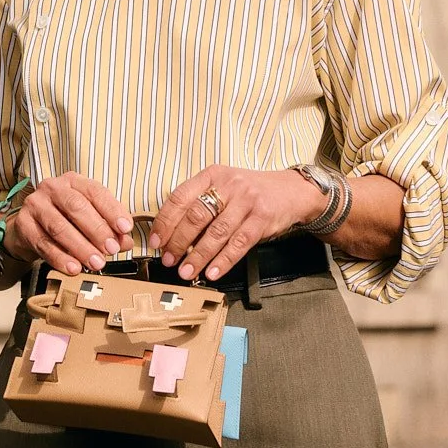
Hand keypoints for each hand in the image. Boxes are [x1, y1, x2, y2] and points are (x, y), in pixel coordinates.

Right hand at [3, 172, 134, 274]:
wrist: (28, 227)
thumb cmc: (64, 218)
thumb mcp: (88, 218)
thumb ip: (108, 228)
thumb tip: (126, 242)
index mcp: (73, 181)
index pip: (95, 192)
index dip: (112, 210)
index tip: (125, 228)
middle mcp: (53, 188)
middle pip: (76, 207)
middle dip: (97, 230)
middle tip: (111, 249)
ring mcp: (35, 205)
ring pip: (59, 227)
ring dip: (80, 247)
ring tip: (96, 263)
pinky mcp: (23, 225)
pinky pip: (43, 244)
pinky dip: (60, 258)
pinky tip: (74, 268)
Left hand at [149, 166, 324, 280]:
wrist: (291, 191)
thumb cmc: (250, 193)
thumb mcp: (223, 187)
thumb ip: (200, 203)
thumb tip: (171, 234)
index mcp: (212, 175)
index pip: (179, 197)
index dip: (165, 222)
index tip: (156, 241)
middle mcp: (228, 185)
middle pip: (196, 216)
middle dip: (178, 242)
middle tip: (168, 260)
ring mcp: (247, 201)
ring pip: (216, 232)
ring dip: (198, 256)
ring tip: (186, 271)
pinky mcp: (262, 218)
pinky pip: (239, 243)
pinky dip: (223, 260)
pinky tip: (212, 272)